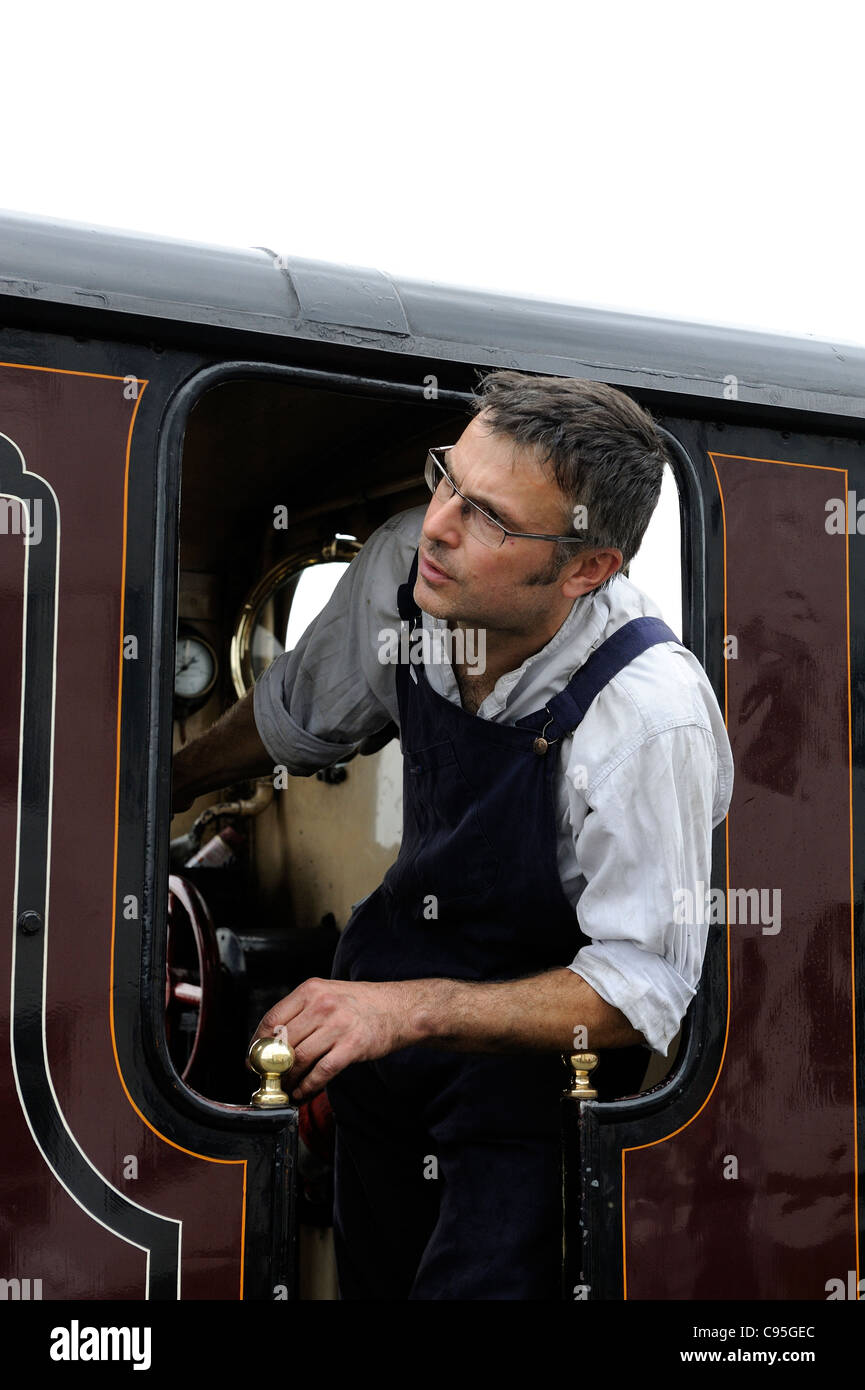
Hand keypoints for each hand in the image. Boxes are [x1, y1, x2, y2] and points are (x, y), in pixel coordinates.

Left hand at [253, 977, 417, 1102]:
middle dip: (272, 1065)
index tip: (253, 1058)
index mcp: (312, 990)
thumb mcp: (327, 994)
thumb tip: (271, 1040)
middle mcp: (323, 1005)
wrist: (399, 1009)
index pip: (272, 1019)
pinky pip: (321, 1072)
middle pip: (284, 1042)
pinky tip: (302, 1091)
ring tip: (286, 1086)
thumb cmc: (361, 1003)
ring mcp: (338, 1025)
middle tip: (268, 1077)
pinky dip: (307, 1086)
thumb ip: (301, 1012)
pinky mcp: (352, 1046)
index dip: (258, 1043)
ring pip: (300, 1059)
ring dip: (288, 1078)